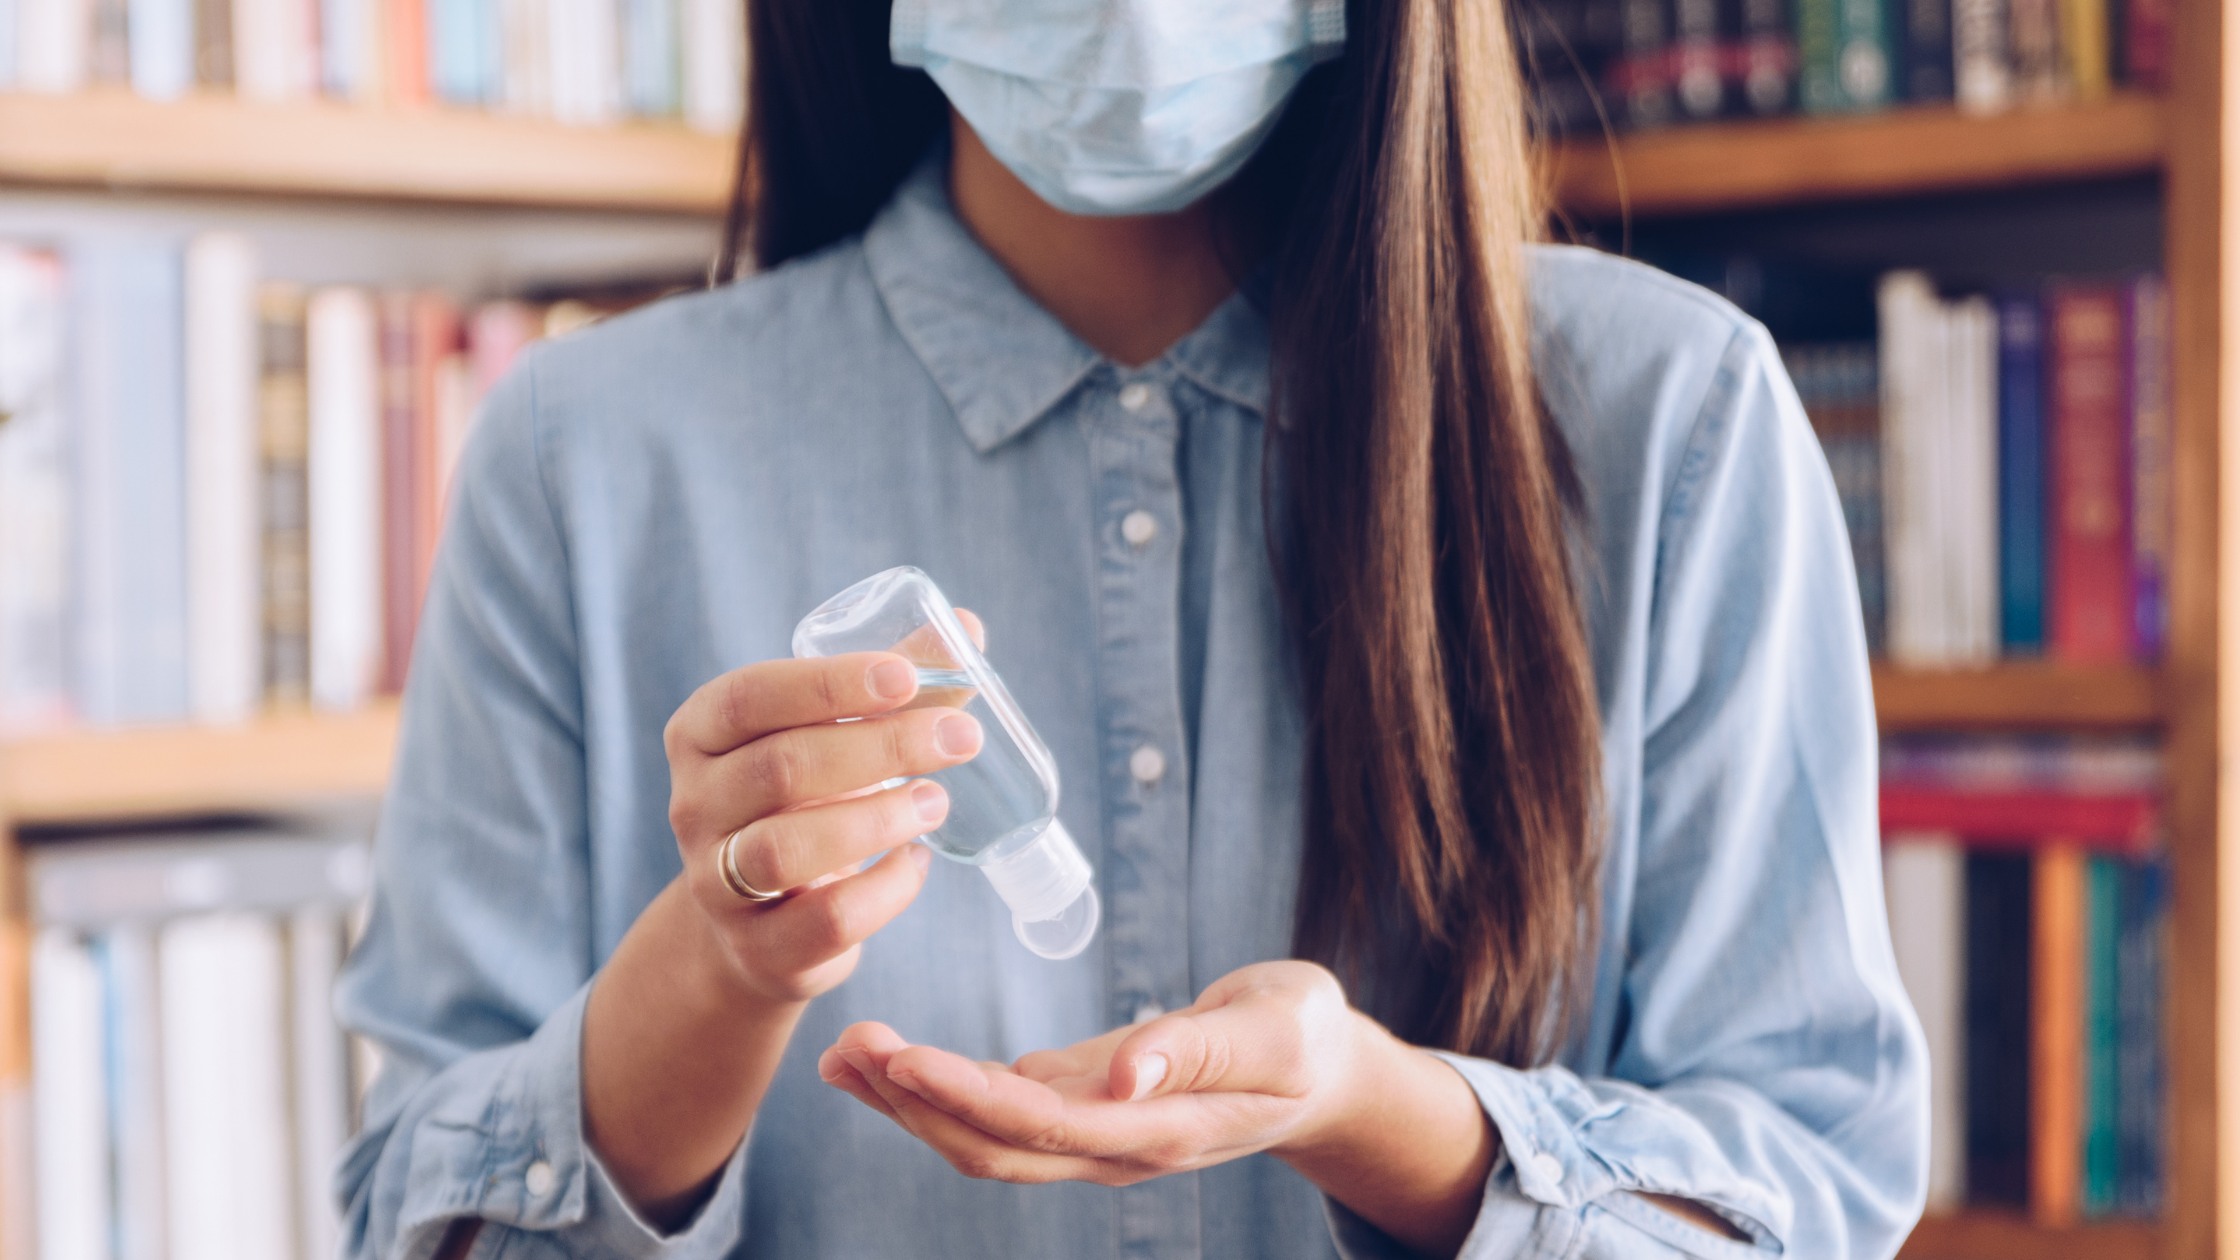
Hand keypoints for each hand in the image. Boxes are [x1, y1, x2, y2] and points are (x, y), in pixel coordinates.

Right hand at [660, 615, 988, 1008]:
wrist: (756, 923)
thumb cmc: (802, 803)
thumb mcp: (828, 737)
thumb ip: (891, 684)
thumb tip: (966, 628)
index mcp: (701, 736)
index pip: (749, 696)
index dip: (827, 683)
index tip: (906, 676)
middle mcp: (694, 806)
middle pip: (781, 767)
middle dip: (881, 747)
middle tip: (960, 739)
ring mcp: (716, 884)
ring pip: (788, 848)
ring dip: (876, 820)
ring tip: (937, 801)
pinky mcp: (759, 948)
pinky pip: (826, 920)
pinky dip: (886, 890)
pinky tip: (916, 863)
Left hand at [815, 961, 1378, 1184]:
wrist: (1321, 1070)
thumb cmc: (1304, 1040)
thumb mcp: (1276, 1029)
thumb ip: (1200, 1050)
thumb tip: (1126, 1075)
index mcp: (1158, 1129)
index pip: (1042, 1126)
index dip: (966, 1098)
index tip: (901, 1056)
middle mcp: (1113, 1145)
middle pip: (993, 1146)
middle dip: (914, 1103)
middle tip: (848, 1046)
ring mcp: (1092, 1131)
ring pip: (983, 1135)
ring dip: (909, 1100)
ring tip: (844, 1053)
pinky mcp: (1080, 1103)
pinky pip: (995, 1108)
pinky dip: (936, 1084)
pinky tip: (886, 1058)